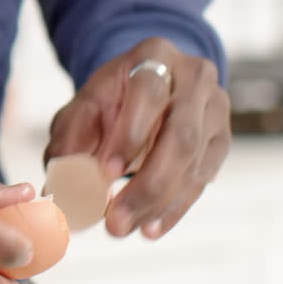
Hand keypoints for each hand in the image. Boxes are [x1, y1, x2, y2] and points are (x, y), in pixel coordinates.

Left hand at [44, 37, 230, 239]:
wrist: (147, 86)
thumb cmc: (111, 98)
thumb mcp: (84, 106)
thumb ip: (70, 138)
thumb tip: (60, 185)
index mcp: (155, 55)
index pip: (148, 92)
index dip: (130, 134)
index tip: (106, 173)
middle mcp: (194, 77)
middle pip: (180, 134)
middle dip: (146, 184)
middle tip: (114, 220)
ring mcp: (215, 108)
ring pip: (193, 161)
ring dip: (158, 202)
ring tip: (126, 229)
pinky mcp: (222, 138)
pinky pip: (202, 178)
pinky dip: (175, 207)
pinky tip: (152, 227)